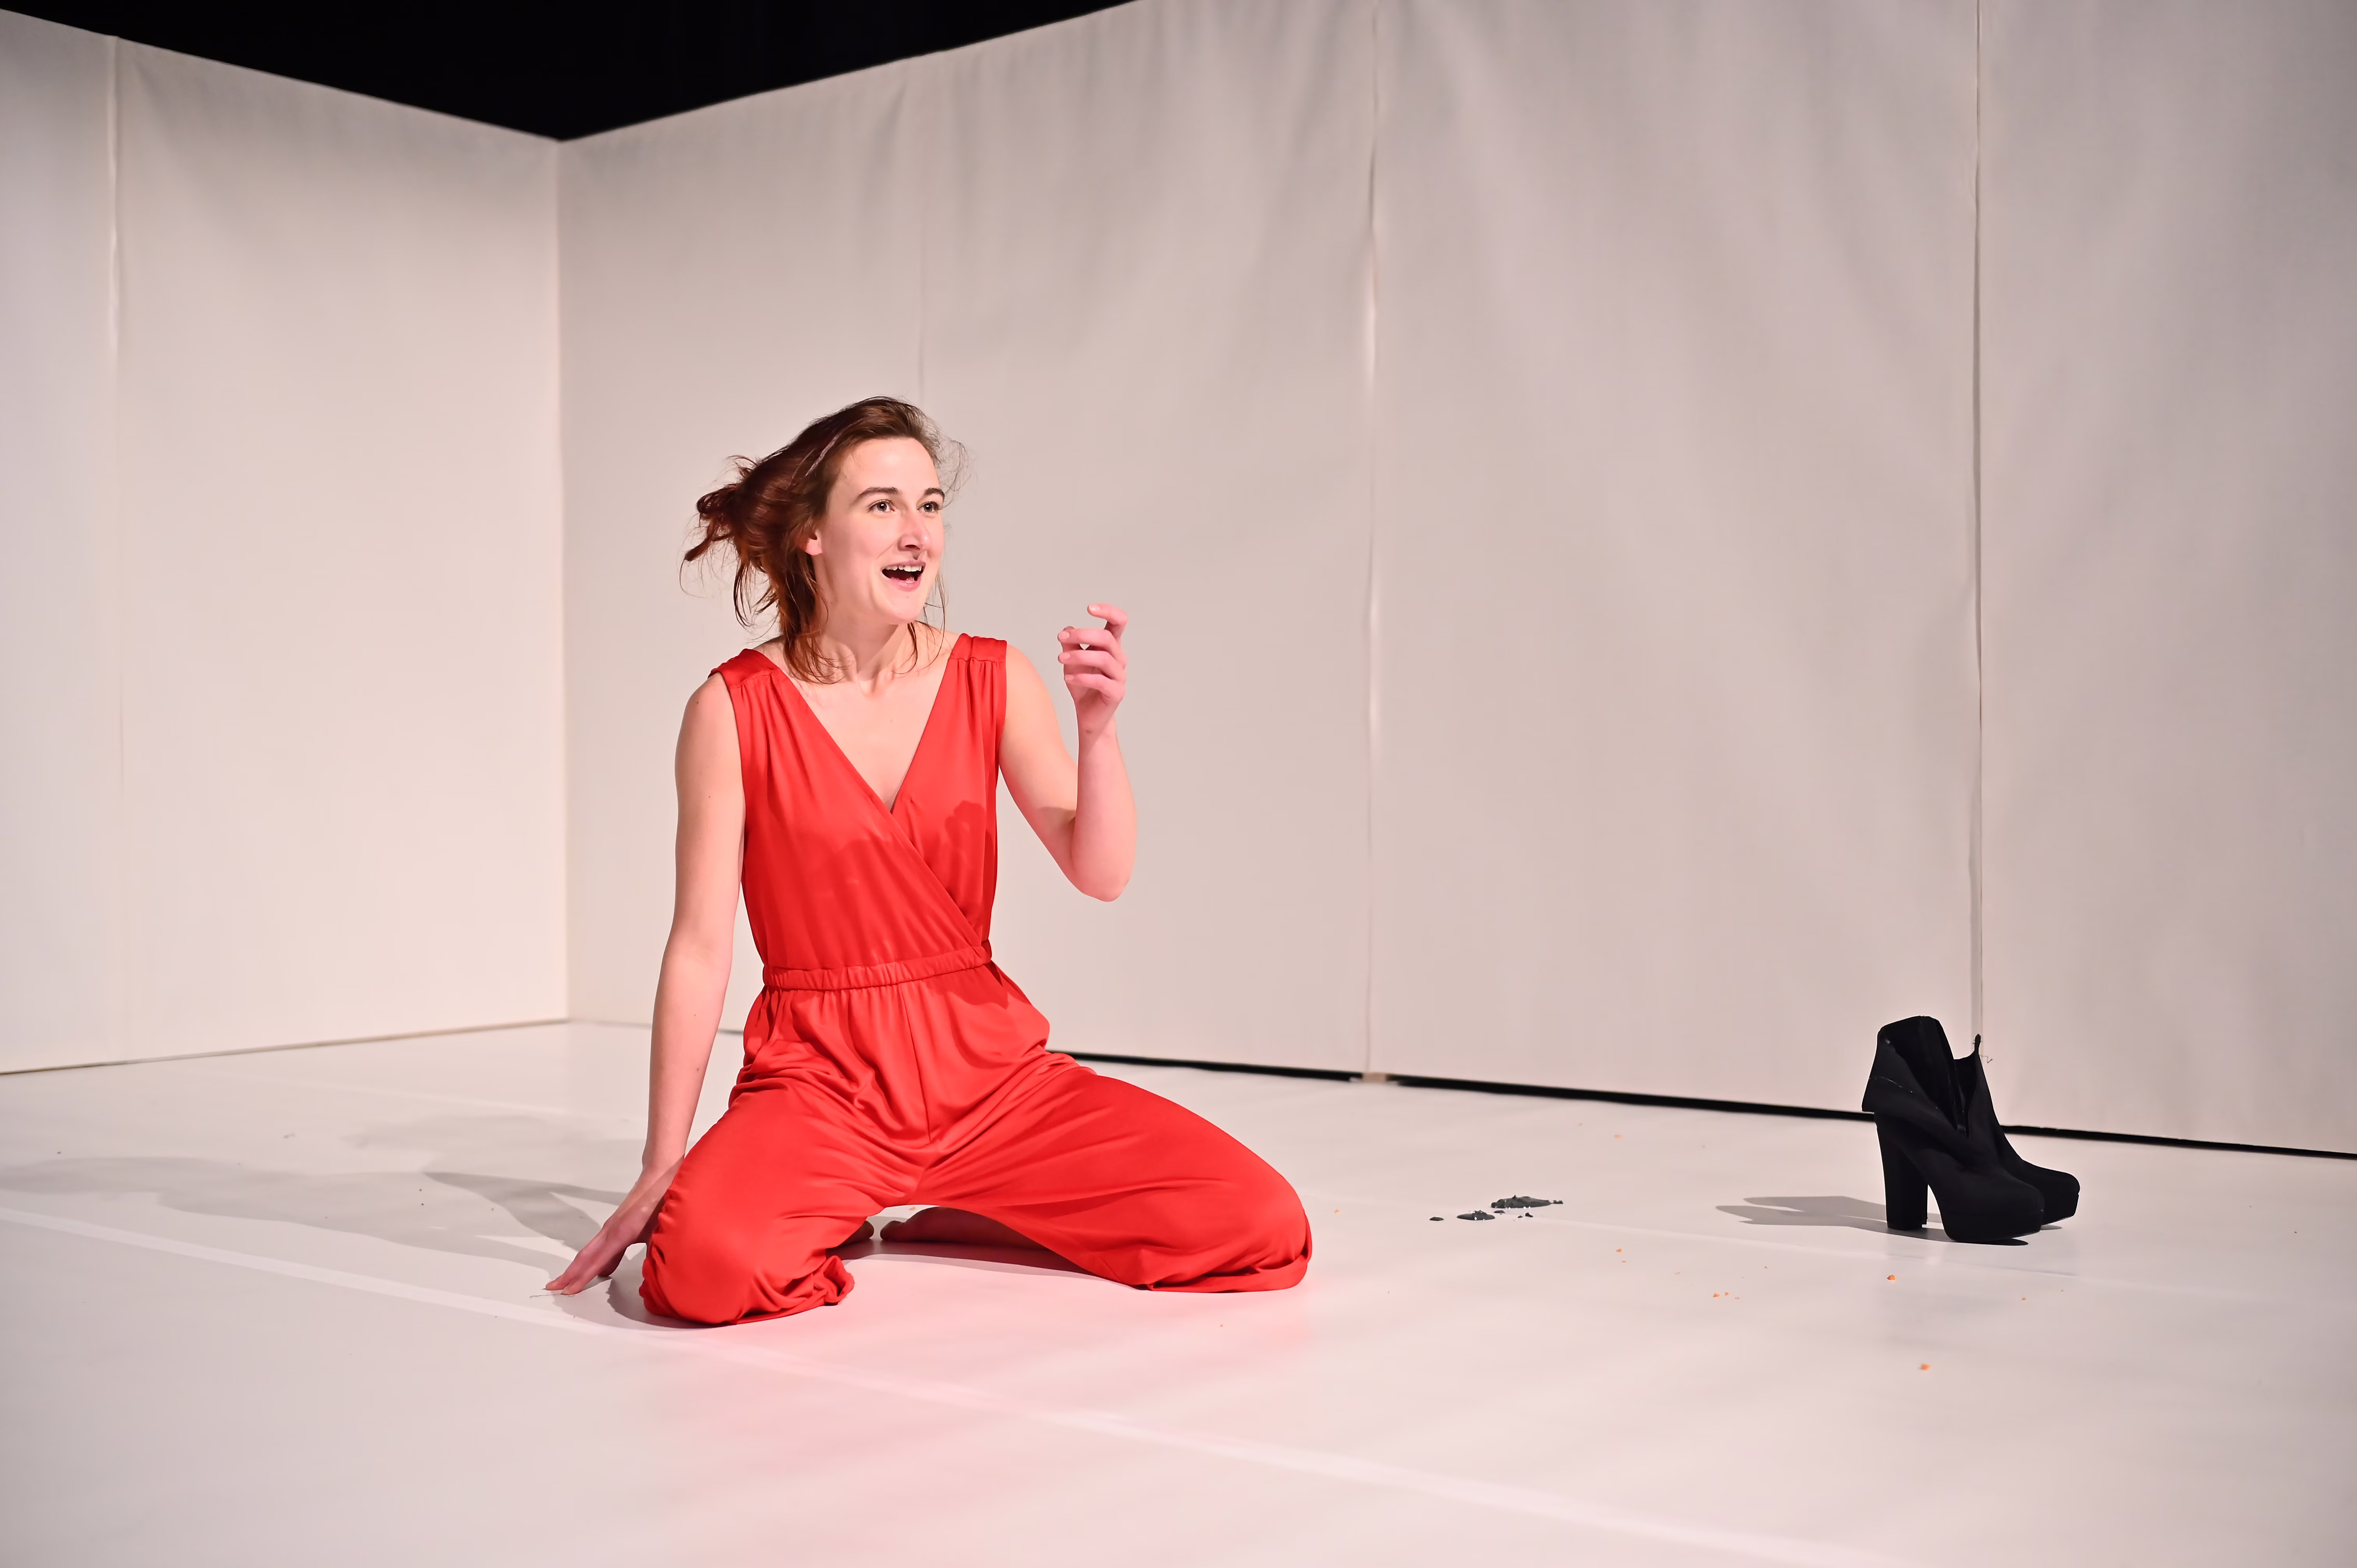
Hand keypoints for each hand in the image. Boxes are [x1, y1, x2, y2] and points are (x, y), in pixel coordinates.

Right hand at [544, 1164, 673, 1295]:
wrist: (660, 1177)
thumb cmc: (662, 1202)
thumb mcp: (660, 1231)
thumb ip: (654, 1253)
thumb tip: (654, 1274)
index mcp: (622, 1233)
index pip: (598, 1260)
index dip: (583, 1277)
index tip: (569, 1291)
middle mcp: (611, 1230)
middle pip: (585, 1255)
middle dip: (569, 1273)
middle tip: (553, 1288)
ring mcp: (612, 1227)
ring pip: (591, 1250)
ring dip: (578, 1266)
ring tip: (568, 1282)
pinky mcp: (617, 1225)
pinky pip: (602, 1245)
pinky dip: (595, 1258)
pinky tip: (602, 1270)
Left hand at [1056, 604, 1127, 737]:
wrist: (1088, 715)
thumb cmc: (1082, 685)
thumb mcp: (1071, 661)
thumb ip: (1070, 645)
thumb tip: (1067, 629)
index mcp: (1111, 647)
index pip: (1118, 622)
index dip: (1108, 611)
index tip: (1089, 608)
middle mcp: (1118, 659)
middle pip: (1107, 638)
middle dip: (1083, 635)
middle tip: (1061, 638)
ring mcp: (1119, 676)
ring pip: (1104, 658)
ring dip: (1079, 656)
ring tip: (1060, 659)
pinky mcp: (1116, 693)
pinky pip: (1101, 681)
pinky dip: (1082, 677)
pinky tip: (1068, 677)